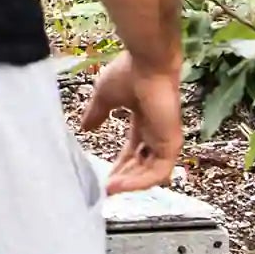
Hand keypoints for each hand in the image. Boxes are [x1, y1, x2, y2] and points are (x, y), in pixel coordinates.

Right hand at [79, 53, 183, 195]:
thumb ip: (97, 114)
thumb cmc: (129, 73)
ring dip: (130, 183)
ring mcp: (165, 139)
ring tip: (110, 190)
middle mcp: (156, 132)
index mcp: (144, 121)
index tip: (105, 176)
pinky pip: (157, 172)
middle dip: (125, 177)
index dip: (120, 164)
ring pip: (150, 172)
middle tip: (106, 189)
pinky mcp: (171, 144)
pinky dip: (140, 181)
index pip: (133, 150)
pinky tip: (120, 185)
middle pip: (142, 164)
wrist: (147, 63)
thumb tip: (84, 128)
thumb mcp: (105, 97)